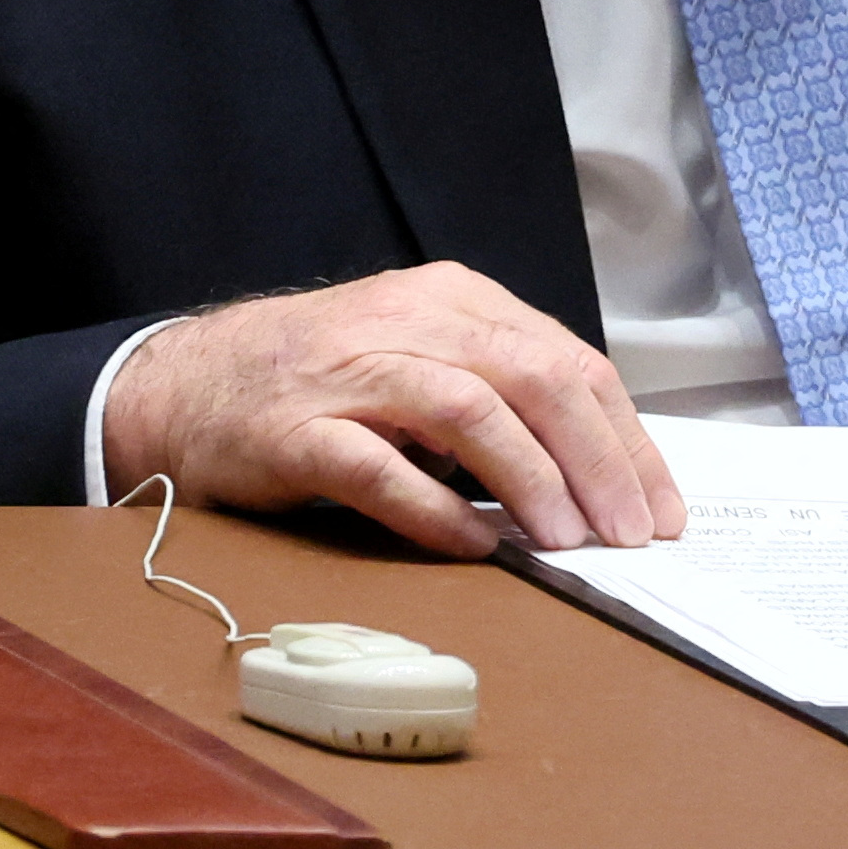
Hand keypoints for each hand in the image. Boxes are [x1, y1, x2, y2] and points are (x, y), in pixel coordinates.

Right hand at [101, 263, 684, 558]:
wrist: (188, 384)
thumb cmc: (324, 383)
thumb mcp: (424, 362)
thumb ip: (501, 399)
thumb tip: (597, 479)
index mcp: (456, 302)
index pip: (568, 362)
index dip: (625, 438)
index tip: (659, 506)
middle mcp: (410, 324)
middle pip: (534, 378)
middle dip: (598, 460)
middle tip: (631, 534)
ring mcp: (351, 374)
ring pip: (468, 411)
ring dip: (531, 480)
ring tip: (570, 541)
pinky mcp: (297, 431)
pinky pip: (377, 467)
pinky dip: (434, 508)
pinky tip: (476, 546)